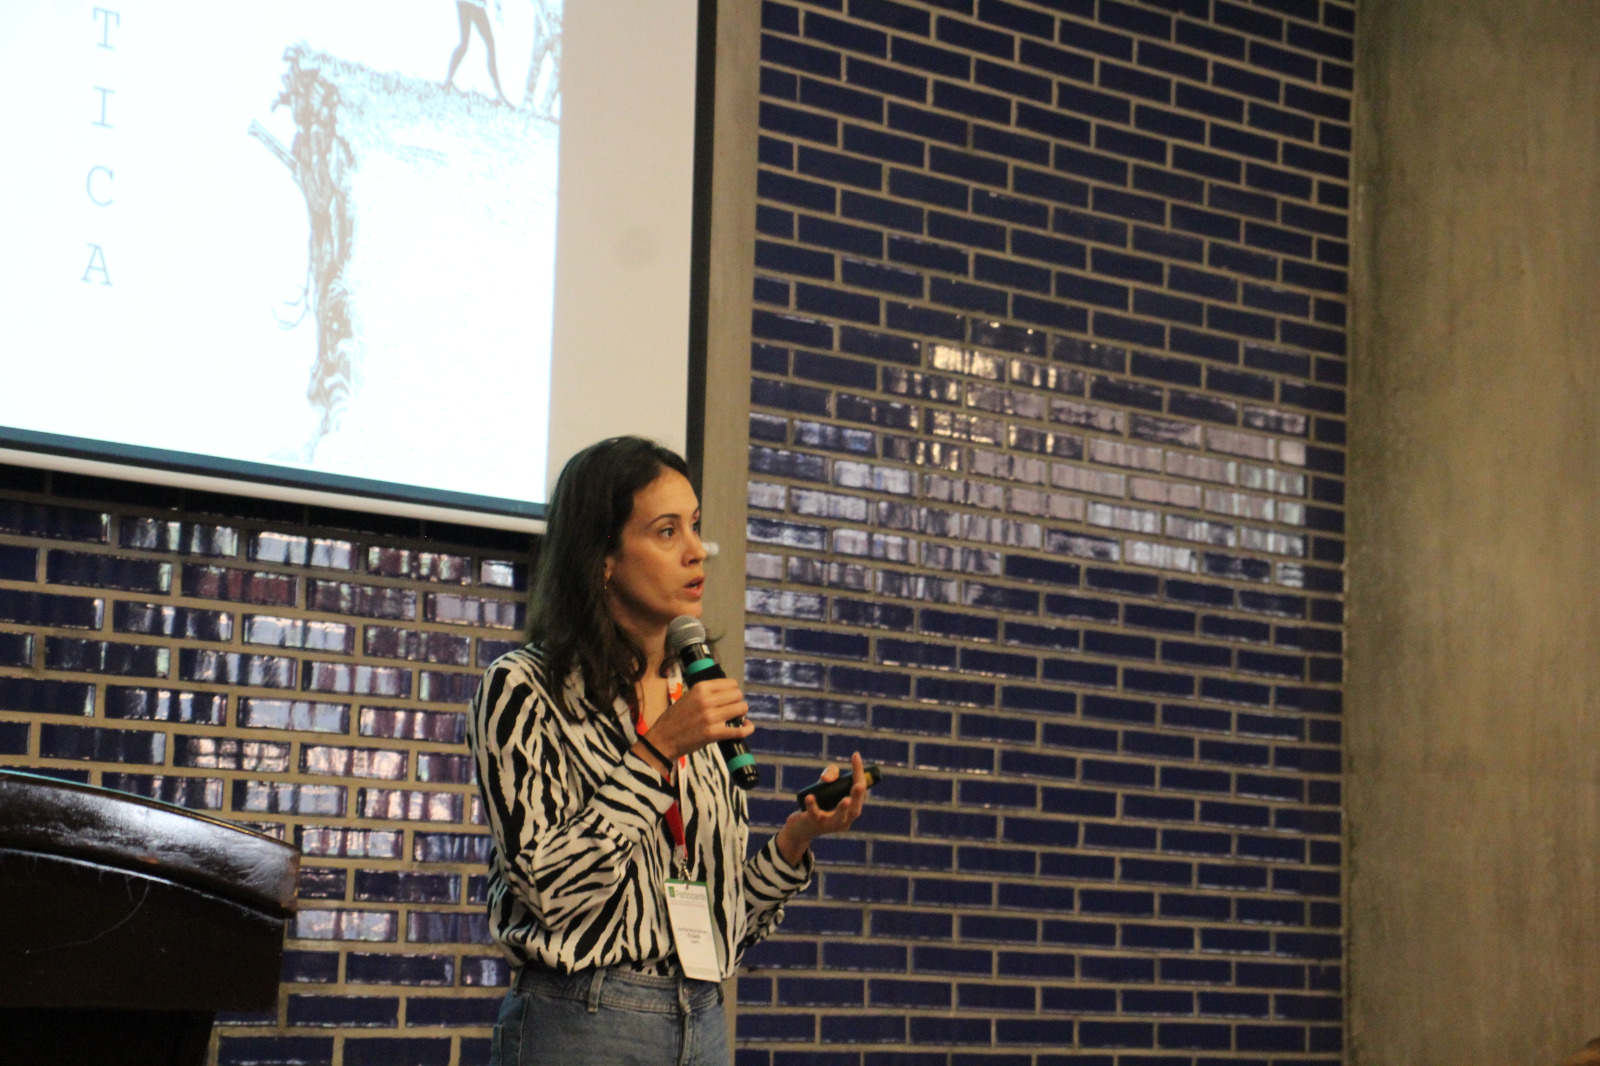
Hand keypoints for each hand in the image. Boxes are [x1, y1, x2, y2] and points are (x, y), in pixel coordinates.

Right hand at [636, 678, 752, 765]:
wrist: (662, 739)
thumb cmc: (674, 718)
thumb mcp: (688, 697)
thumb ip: (706, 694)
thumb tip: (728, 693)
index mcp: (700, 688)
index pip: (730, 683)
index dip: (733, 691)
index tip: (729, 698)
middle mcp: (707, 700)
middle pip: (738, 695)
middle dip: (738, 702)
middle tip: (732, 710)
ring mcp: (711, 717)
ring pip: (741, 709)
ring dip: (742, 714)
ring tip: (736, 719)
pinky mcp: (714, 734)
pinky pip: (739, 730)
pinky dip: (747, 729)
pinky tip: (747, 728)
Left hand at [776, 751, 868, 865]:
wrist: (800, 828)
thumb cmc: (819, 804)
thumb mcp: (826, 786)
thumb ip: (831, 773)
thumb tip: (826, 777)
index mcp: (851, 810)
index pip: (860, 792)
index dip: (859, 773)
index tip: (855, 755)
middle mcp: (844, 820)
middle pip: (855, 810)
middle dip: (858, 797)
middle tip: (859, 785)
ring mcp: (830, 824)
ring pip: (839, 818)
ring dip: (842, 809)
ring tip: (846, 800)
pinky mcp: (814, 823)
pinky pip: (815, 814)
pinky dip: (812, 805)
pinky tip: (810, 797)